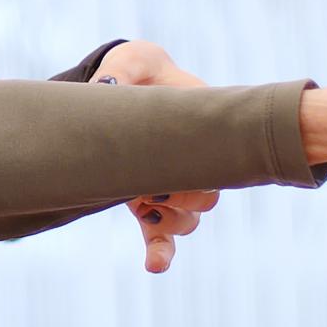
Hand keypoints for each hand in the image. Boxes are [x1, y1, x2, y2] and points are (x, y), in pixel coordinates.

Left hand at [95, 41, 219, 272]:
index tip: (190, 170)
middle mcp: (188, 163)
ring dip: (171, 222)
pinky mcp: (144, 202)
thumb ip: (124, 69)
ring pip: (189, 220)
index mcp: (195, 131)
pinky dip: (160, 252)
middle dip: (185, 198)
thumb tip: (107, 88)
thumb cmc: (135, 70)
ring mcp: (168, 186)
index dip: (210, 171)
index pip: (219, 160)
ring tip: (145, 206)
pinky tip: (153, 266)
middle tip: (154, 186)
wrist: (117, 85)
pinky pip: (160, 236)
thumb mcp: (131, 60)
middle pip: (206, 198)